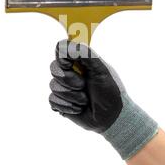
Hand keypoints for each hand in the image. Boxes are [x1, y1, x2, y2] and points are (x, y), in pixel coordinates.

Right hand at [49, 40, 157, 159]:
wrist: (112, 118)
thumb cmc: (111, 92)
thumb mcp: (102, 70)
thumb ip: (87, 55)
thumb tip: (68, 46)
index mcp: (80, 61)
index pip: (61, 49)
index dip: (62, 56)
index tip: (70, 64)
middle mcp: (70, 72)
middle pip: (53, 67)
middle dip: (69, 79)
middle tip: (83, 85)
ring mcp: (64, 87)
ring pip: (53, 85)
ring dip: (72, 95)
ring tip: (85, 100)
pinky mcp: (60, 102)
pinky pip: (52, 99)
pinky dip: (67, 105)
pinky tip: (79, 108)